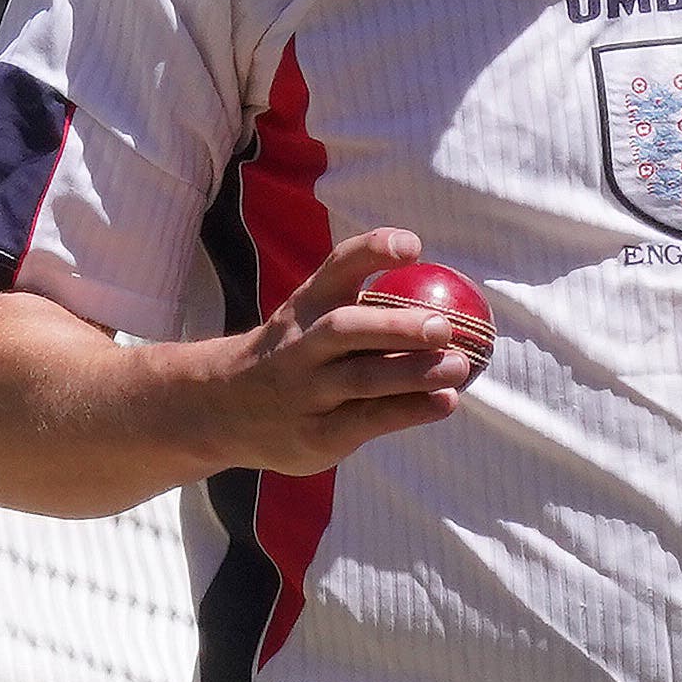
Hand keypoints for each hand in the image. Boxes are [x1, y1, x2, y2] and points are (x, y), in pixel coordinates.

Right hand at [184, 228, 472, 475]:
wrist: (223, 409)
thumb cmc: (295, 356)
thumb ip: (363, 309)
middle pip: (345, 328)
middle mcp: (301, 344)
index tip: (413, 247)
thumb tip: (450, 304)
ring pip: (359, 378)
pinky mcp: (315, 434)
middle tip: (444, 326)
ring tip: (458, 367)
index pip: (336, 267)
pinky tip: (444, 404)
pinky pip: (365, 421)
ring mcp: (305, 391)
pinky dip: (407, 411)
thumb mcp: (310, 318)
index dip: (372, 251)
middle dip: (395, 326)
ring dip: (412, 372)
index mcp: (305, 304)